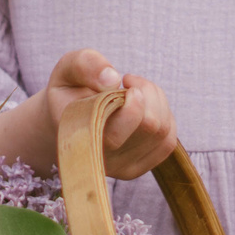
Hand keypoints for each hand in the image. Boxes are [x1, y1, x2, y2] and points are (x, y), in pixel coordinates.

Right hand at [40, 49, 176, 178]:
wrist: (69, 119)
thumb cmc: (69, 92)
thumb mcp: (66, 70)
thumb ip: (84, 65)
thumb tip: (112, 80)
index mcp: (79, 141)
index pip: (118, 134)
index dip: (133, 102)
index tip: (124, 81)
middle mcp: (102, 162)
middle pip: (150, 126)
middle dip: (146, 92)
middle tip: (129, 81)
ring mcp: (122, 169)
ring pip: (162, 130)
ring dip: (156, 100)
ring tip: (134, 90)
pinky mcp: (140, 167)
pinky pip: (168, 140)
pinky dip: (163, 114)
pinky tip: (144, 106)